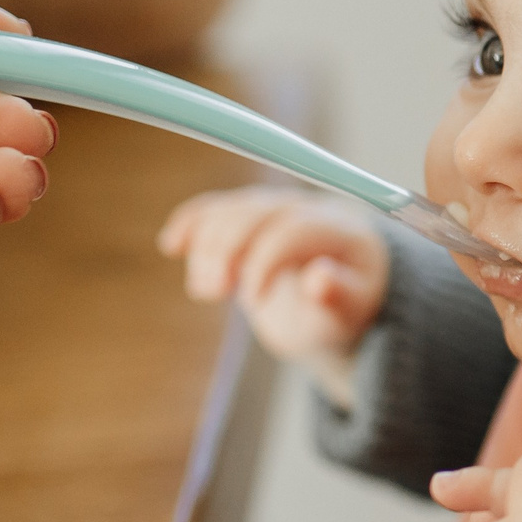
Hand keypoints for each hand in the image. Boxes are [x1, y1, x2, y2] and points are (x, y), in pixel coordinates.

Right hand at [155, 187, 388, 407]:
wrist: (340, 297)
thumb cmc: (349, 308)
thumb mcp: (349, 312)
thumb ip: (338, 295)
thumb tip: (320, 279)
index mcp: (336, 229)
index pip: (292, 230)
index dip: (265, 259)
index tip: (254, 301)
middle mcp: (304, 210)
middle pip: (255, 214)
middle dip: (226, 248)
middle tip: (214, 292)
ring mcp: (273, 210)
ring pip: (230, 211)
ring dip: (207, 245)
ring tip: (207, 291)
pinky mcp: (248, 219)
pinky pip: (216, 210)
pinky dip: (192, 223)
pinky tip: (172, 244)